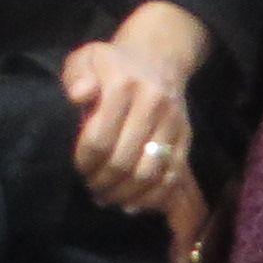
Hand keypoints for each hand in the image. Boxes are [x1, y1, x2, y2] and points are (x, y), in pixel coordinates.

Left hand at [65, 1, 211, 262]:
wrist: (157, 58)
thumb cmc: (111, 65)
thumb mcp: (86, 59)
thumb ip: (76, 76)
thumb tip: (79, 96)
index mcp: (122, 83)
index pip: (99, 138)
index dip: (85, 161)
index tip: (79, 167)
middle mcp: (152, 102)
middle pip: (123, 160)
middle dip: (102, 181)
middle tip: (91, 187)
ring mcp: (172, 121)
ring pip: (148, 173)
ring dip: (124, 194)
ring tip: (107, 197)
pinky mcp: (186, 136)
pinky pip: (172, 175)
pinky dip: (151, 197)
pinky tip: (132, 204)